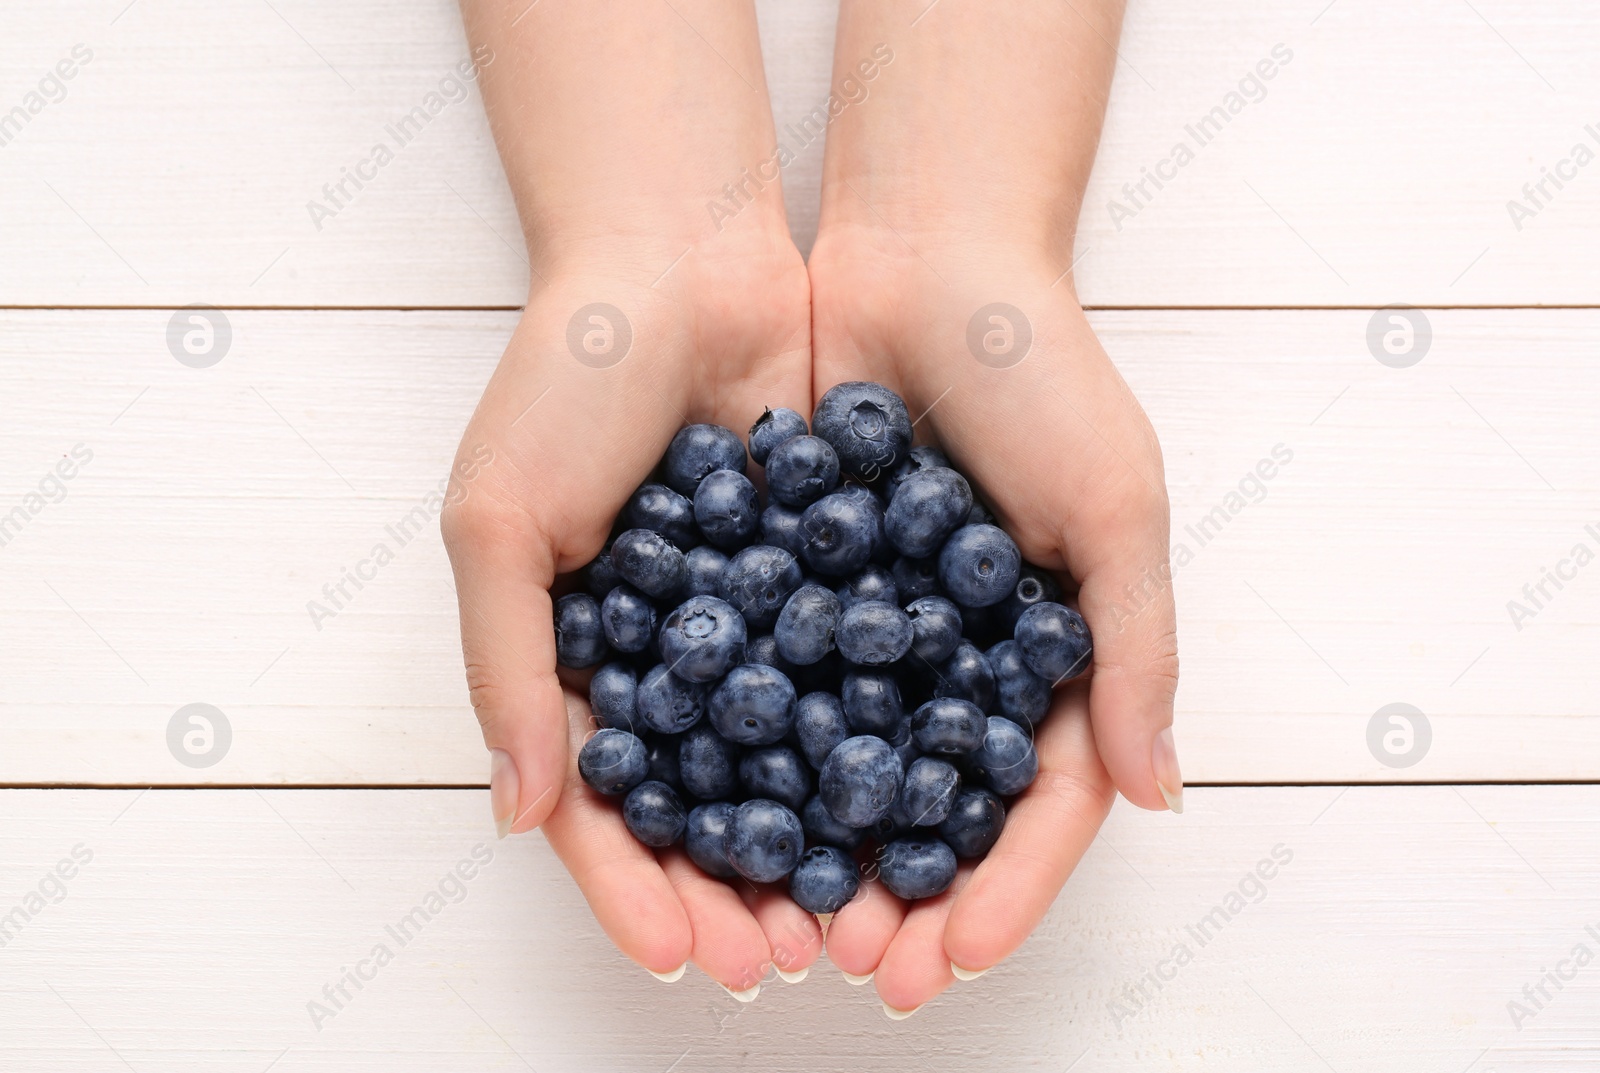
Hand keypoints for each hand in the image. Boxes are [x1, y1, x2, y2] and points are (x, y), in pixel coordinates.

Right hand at [441, 236, 823, 991]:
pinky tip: (912, 802)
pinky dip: (875, 740)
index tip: (684, 955)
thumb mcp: (500, 522)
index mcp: (576, 658)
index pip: (603, 806)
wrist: (680, 254)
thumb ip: (508, 669)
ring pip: (789, 760)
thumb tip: (522, 818)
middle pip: (704, 805)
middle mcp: (669, 654)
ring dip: (815, 841)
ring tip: (857, 915)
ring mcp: (751, 618)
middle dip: (739, 891)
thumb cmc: (563, 383)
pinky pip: (852, 675)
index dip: (635, 887)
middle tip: (787, 963)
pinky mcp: (828, 572)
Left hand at [807, 229, 1176, 1011]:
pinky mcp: (797, 585)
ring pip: (846, 770)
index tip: (953, 955)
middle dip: (903, 896)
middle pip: (936, 808)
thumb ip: (1138, 648)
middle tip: (857, 968)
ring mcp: (879, 626)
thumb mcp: (1114, 505)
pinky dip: (751, 753)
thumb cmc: (1042, 372)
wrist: (924, 254)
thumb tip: (1159, 795)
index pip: (1039, 804)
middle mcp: (964, 656)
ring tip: (780, 924)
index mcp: (1055, 653)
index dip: (1006, 888)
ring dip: (820, 852)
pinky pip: (774, 686)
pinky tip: (712, 812)